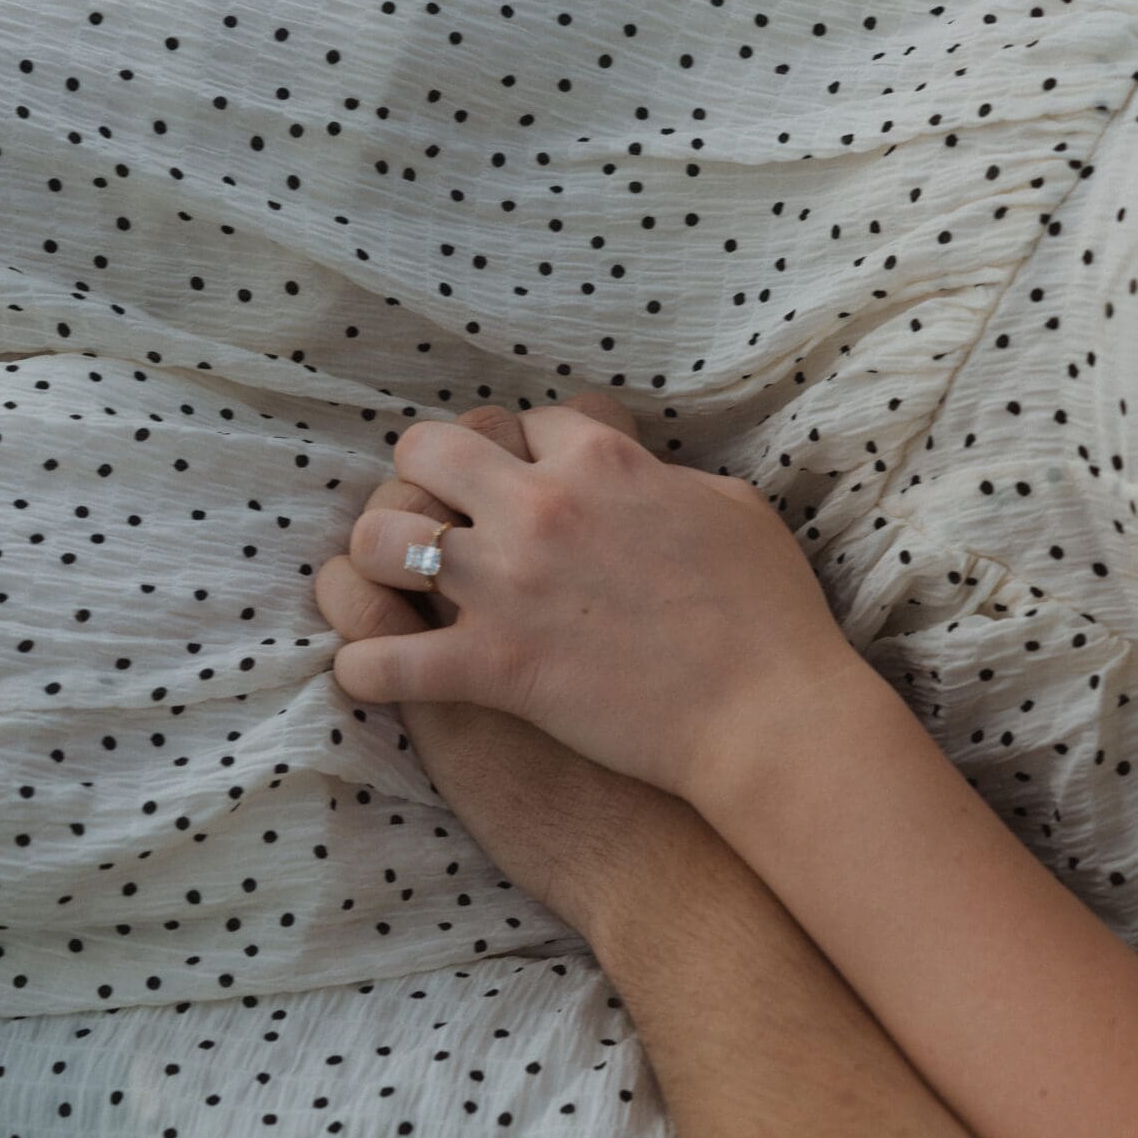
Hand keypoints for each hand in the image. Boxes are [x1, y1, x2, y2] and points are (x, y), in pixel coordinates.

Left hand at [325, 388, 852, 807]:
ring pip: (380, 540)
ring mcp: (508, 587)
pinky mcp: (493, 669)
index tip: (531, 487)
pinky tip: (373, 674)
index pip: (525, 421)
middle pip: (425, 450)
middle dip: (422, 478)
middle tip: (438, 518)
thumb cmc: (771, 615)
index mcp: (602, 460)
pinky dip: (366, 669)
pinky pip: (385, 661)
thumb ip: (663, 478)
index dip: (524, 454)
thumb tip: (635, 477)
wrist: (771, 716)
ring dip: (380, 560)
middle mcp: (540, 508)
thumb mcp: (730, 508)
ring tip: (398, 588)